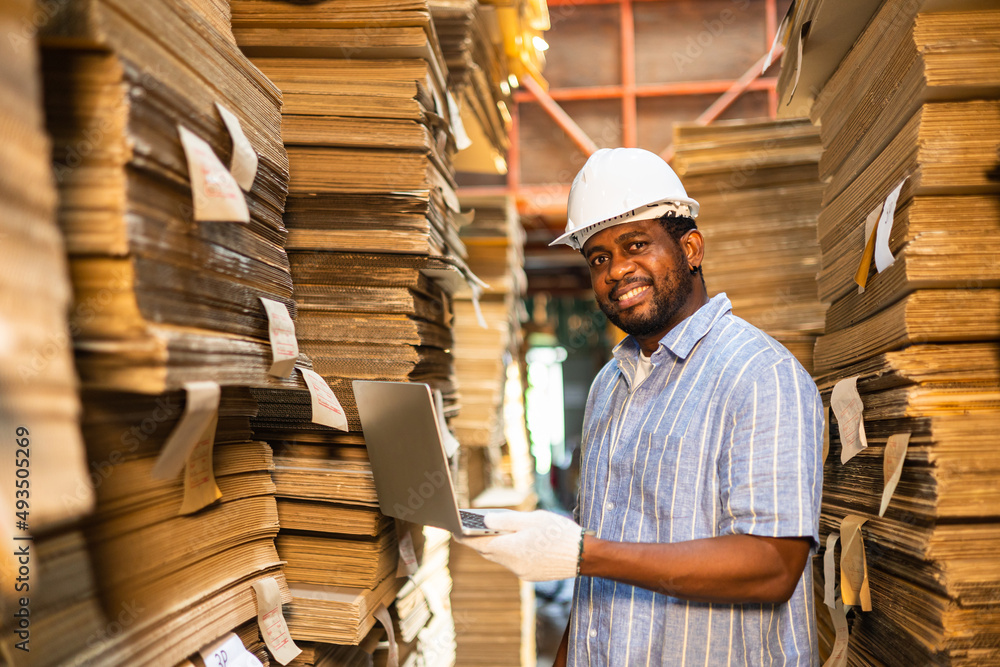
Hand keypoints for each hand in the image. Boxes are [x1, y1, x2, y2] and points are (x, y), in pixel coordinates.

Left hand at [459, 510, 582, 581]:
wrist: (584, 555)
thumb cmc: (558, 533)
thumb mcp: (532, 519)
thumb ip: (506, 520)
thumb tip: (484, 521)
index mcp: (510, 548)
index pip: (479, 543)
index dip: (465, 536)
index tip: (454, 529)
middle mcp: (512, 564)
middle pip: (488, 551)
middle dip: (478, 540)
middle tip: (470, 528)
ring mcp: (521, 572)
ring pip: (500, 558)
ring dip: (495, 546)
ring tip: (491, 532)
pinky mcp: (530, 576)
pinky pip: (513, 563)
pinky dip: (509, 552)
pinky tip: (514, 543)